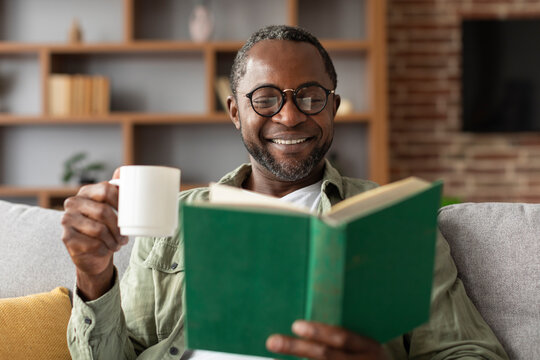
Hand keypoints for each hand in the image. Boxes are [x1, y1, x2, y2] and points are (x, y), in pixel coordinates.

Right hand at [61, 169, 127, 300]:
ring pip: (99, 230)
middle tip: (124, 237)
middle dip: (118, 228)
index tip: (131, 215)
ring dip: (113, 240)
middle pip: (103, 212)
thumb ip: (116, 190)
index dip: (122, 202)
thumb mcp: (111, 207)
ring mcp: (67, 220)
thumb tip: (123, 170)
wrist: (91, 253)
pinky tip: (106, 249)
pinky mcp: (66, 237)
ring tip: (117, 244)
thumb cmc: (104, 227)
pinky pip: (93, 244)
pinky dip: (105, 249)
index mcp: (85, 192)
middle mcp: (72, 203)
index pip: (106, 190)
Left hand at [266, 320, 386, 359]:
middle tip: (273, 341)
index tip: (295, 325)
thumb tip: (306, 320)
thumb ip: (344, 333)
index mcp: (369, 347)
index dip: (319, 332)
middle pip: (326, 357)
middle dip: (298, 348)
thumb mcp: (366, 343)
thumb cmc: (369, 354)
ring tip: (274, 357)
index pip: (342, 338)